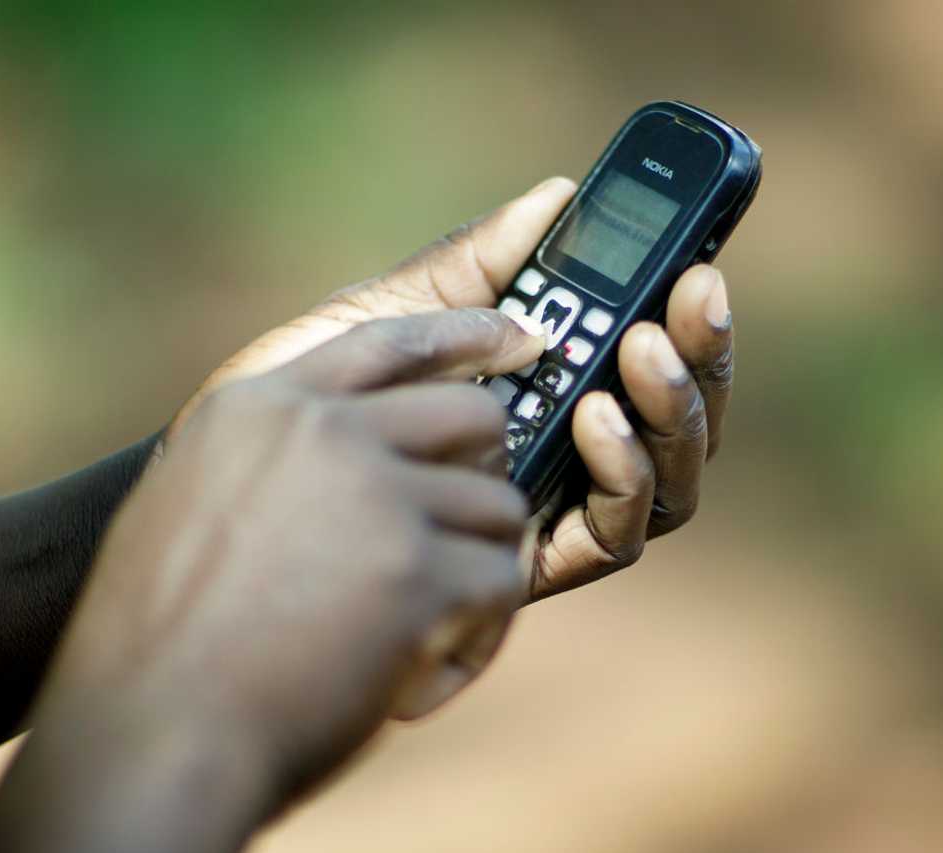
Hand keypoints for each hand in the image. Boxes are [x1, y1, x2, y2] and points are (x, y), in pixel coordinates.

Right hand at [0, 309, 544, 852]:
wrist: (153, 734)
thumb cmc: (158, 641)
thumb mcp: (191, 503)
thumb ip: (269, 460)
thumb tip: (357, 456)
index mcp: (259, 406)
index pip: (385, 339)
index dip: (462, 336)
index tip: (517, 340)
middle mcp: (323, 433)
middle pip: (469, 412)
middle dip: (485, 468)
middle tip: (464, 527)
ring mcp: (374, 496)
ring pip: (498, 505)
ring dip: (478, 565)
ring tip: (430, 628)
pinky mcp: (415, 572)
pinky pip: (500, 581)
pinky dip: (479, 634)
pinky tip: (422, 676)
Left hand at [170, 178, 734, 605]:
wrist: (240, 476)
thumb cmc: (312, 395)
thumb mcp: (395, 314)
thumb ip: (476, 267)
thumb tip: (558, 194)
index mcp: (543, 391)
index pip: (645, 362)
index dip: (689, 320)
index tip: (696, 266)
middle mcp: (562, 455)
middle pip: (677, 424)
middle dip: (702, 358)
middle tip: (693, 294)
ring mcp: (550, 514)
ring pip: (667, 484)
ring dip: (674, 414)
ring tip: (637, 351)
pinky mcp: (524, 569)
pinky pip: (610, 538)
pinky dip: (622, 478)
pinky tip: (593, 416)